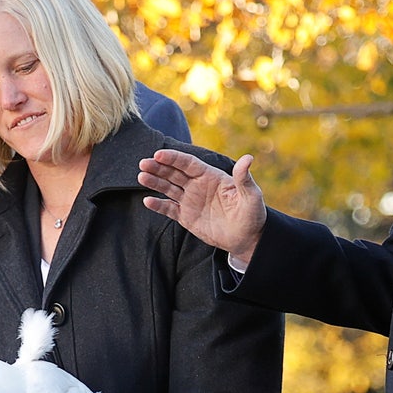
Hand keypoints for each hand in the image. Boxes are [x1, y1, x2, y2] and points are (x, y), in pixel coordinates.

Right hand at [138, 151, 266, 265]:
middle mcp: (198, 186)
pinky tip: (148, 201)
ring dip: (155, 182)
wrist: (247, 238)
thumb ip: (244, 178)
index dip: (174, 158)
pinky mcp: (186, 217)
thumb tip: (248, 158)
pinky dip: (159, 205)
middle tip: (143, 163)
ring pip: (168, 188)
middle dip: (158, 167)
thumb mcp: (251, 196)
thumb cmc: (252, 214)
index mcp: (211, 176)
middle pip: (174, 173)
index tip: (159, 154)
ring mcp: (190, 201)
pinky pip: (169, 209)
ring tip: (141, 177)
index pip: (188, 163)